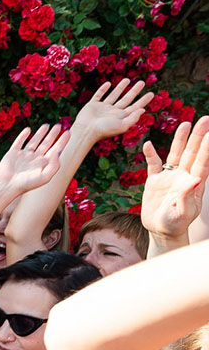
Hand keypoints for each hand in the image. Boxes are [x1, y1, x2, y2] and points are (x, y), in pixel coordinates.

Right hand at [0, 125, 69, 197]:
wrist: (7, 185)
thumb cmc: (26, 184)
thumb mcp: (45, 177)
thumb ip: (54, 165)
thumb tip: (58, 151)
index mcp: (43, 164)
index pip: (55, 150)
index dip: (62, 141)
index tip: (68, 132)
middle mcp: (34, 159)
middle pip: (46, 144)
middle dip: (53, 135)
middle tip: (59, 126)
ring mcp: (24, 155)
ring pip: (34, 141)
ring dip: (40, 133)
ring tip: (47, 125)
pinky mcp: (13, 153)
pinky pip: (19, 142)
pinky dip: (23, 135)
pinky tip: (28, 129)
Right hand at [73, 79, 154, 142]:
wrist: (85, 131)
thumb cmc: (104, 130)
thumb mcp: (122, 126)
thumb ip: (133, 118)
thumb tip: (143, 110)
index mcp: (121, 117)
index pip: (135, 107)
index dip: (144, 100)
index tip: (152, 93)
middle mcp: (113, 111)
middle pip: (127, 99)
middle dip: (135, 91)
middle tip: (142, 82)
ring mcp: (103, 108)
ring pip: (114, 95)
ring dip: (121, 87)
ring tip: (127, 79)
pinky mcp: (92, 105)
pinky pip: (99, 95)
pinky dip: (103, 89)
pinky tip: (108, 84)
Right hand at [141, 116, 208, 239]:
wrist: (161, 230)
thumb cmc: (175, 224)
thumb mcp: (183, 214)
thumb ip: (188, 197)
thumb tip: (195, 179)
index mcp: (193, 184)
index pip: (202, 162)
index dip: (206, 148)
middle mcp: (183, 177)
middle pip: (191, 153)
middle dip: (198, 136)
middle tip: (204, 119)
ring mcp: (169, 177)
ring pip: (175, 154)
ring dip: (180, 140)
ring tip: (185, 124)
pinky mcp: (154, 181)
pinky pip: (153, 165)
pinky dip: (150, 155)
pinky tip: (148, 144)